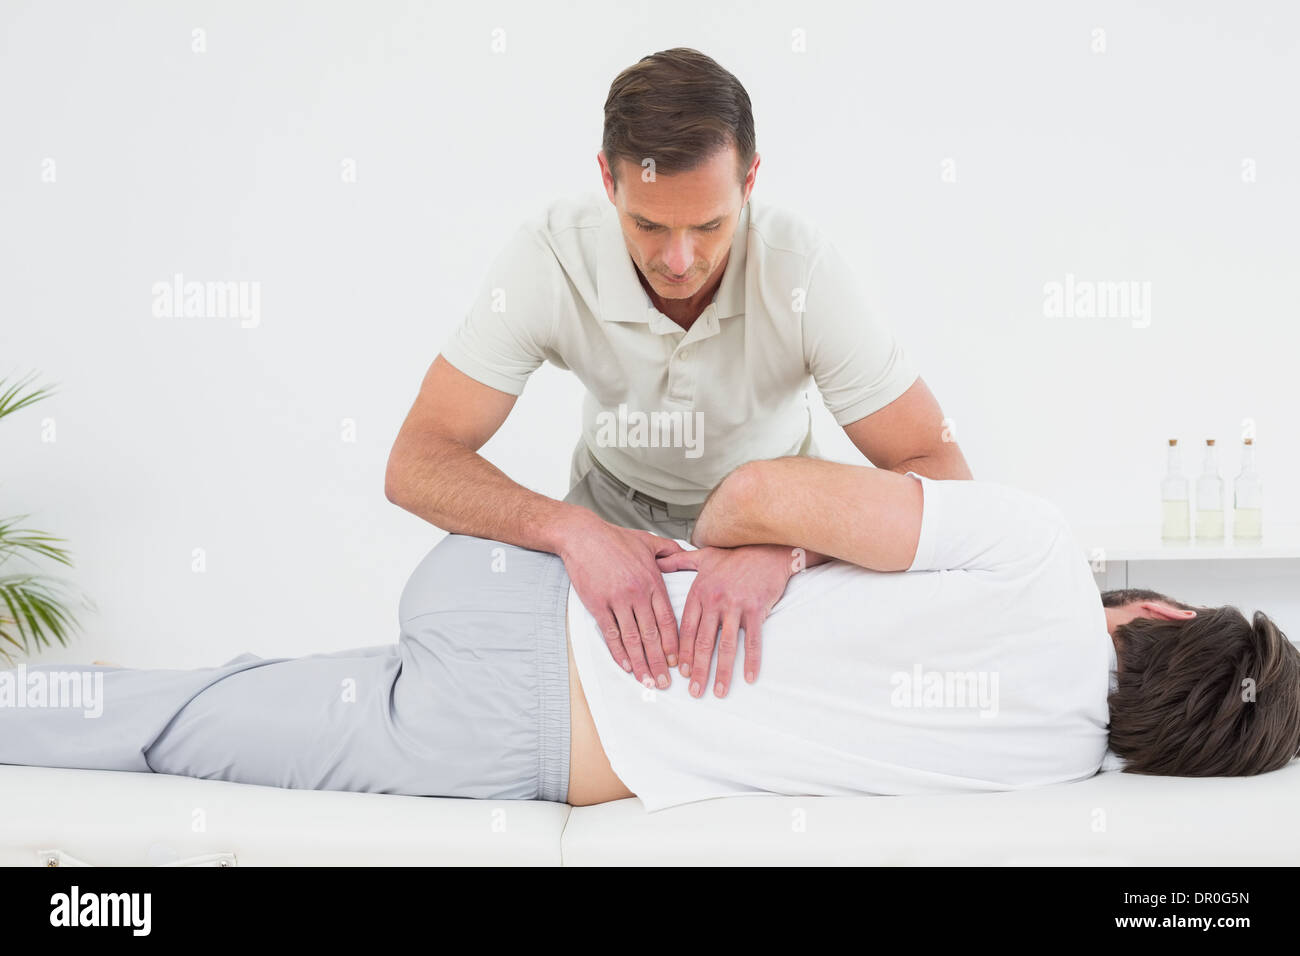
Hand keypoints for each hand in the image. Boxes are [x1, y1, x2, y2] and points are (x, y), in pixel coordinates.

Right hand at [558, 515, 685, 689]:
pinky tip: (625, 665)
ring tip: (648, 681)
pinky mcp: (598, 604)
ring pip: (632, 639)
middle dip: (660, 662)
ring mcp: (617, 599)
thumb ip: (670, 550)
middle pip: (652, 635)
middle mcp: (638, 593)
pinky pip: (611, 633)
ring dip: (641, 663)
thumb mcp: (648, 540)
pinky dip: (618, 652)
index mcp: (653, 581)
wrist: (583, 536)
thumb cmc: (614, 538)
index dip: (674, 643)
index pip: (668, 619)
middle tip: (666, 682)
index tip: (678, 661)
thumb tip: (687, 552)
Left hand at [654, 543, 797, 697]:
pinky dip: (751, 660)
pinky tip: (748, 677)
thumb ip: (678, 562)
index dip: (683, 652)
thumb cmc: (734, 554)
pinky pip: (753, 640)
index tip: (681, 673)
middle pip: (704, 642)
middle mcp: (715, 600)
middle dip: (698, 670)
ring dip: (722, 671)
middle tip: (694, 692)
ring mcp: (736, 606)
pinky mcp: (756, 609)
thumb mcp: (703, 556)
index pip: (687, 629)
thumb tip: (656, 562)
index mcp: (700, 592)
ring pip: (726, 645)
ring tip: (718, 691)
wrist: (767, 547)